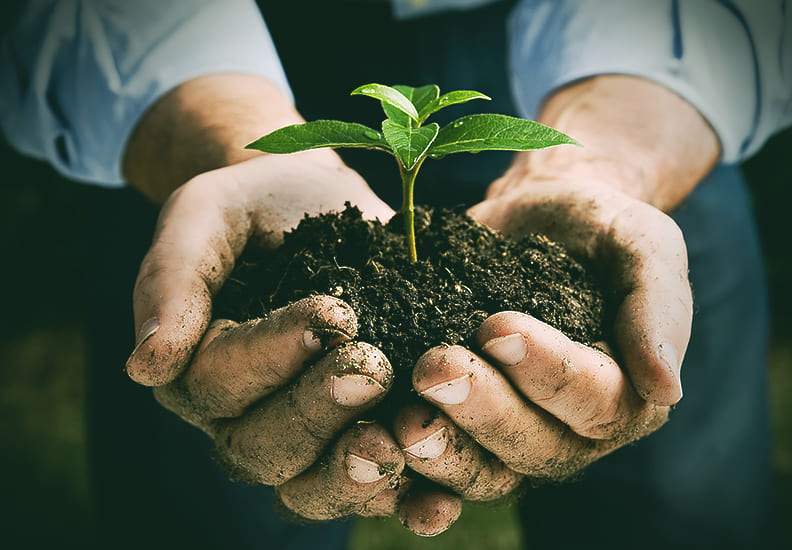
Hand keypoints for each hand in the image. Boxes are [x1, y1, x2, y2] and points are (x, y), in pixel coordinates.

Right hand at [126, 152, 412, 517]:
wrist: (312, 202)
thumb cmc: (252, 208)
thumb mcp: (203, 217)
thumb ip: (173, 281)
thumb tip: (146, 365)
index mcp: (195, 369)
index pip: (220, 384)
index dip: (274, 358)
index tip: (334, 312)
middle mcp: (243, 416)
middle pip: (264, 448)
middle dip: (318, 412)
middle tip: (371, 368)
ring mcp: (304, 434)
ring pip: (312, 486)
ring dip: (356, 473)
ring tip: (399, 440)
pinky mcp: (361, 433)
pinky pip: (375, 487)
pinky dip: (406, 500)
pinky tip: (439, 499)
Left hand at [394, 181, 691, 495]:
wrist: (537, 221)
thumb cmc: (596, 228)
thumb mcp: (641, 244)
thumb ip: (657, 306)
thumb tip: (667, 387)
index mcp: (628, 394)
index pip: (595, 402)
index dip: (547, 373)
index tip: (498, 326)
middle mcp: (572, 431)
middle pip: (534, 448)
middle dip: (483, 411)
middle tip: (435, 366)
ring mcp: (515, 436)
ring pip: (485, 471)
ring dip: (442, 452)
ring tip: (400, 419)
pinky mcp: (464, 428)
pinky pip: (438, 469)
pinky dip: (409, 474)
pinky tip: (375, 450)